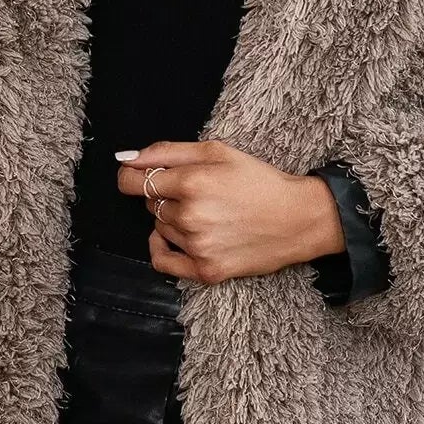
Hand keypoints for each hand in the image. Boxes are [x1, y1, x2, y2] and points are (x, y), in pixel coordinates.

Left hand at [114, 140, 344, 283]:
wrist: (298, 219)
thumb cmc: (259, 181)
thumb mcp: (217, 151)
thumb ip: (166, 152)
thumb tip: (126, 159)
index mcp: (191, 183)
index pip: (131, 181)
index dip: (131, 176)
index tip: (138, 176)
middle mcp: (190, 217)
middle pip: (149, 204)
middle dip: (166, 195)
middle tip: (199, 193)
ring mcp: (197, 247)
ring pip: (159, 227)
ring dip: (173, 220)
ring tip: (208, 213)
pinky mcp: (206, 271)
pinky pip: (162, 262)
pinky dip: (161, 248)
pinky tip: (176, 237)